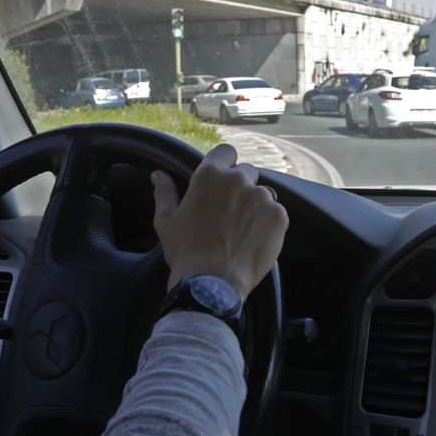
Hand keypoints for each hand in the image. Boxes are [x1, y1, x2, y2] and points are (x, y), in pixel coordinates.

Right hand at [151, 144, 287, 296]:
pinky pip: (276, 212)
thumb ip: (164, 192)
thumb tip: (158, 175)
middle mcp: (239, 180)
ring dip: (256, 204)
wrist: (212, 283)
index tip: (223, 179)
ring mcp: (262, 197)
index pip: (226, 152)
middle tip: (229, 212)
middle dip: (240, 187)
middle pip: (246, 172)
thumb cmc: (185, 251)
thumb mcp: (166, 220)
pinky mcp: (278, 217)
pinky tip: (253, 239)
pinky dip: (267, 223)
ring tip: (242, 229)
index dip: (225, 163)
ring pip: (263, 193)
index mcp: (210, 175)